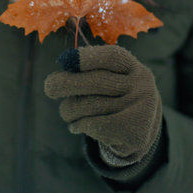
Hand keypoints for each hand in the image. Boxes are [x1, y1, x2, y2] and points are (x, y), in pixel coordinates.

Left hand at [44, 45, 161, 164]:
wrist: (138, 135)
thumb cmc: (113, 100)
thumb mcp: (110, 81)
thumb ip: (90, 71)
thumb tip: (66, 62)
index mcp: (134, 68)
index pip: (112, 57)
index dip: (86, 57)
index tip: (65, 60)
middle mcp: (142, 86)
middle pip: (98, 81)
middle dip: (68, 83)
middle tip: (50, 87)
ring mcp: (141, 110)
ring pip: (91, 105)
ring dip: (70, 110)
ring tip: (67, 112)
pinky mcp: (135, 133)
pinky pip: (95, 125)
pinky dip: (80, 125)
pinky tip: (76, 125)